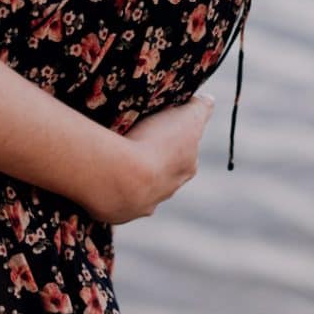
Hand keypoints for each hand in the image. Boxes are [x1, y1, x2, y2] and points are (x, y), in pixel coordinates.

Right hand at [86, 91, 215, 224]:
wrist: (123, 177)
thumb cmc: (156, 143)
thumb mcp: (186, 117)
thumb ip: (200, 109)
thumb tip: (209, 100)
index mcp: (186, 167)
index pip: (185, 151)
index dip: (174, 137)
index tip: (159, 126)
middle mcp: (168, 190)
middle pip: (164, 172)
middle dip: (153, 159)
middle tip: (136, 140)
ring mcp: (143, 204)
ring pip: (141, 188)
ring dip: (131, 176)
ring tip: (116, 158)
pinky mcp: (119, 212)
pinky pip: (117, 199)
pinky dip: (112, 188)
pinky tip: (104, 176)